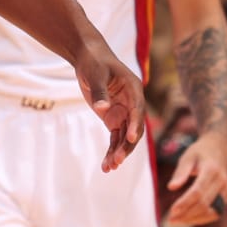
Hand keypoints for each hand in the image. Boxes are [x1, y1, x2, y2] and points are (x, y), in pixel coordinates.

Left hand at [74, 43, 145, 171]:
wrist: (88, 57)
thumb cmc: (95, 61)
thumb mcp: (96, 74)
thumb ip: (100, 92)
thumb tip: (102, 109)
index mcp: (134, 90)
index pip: (137, 111)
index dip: (135, 125)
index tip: (131, 139)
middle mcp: (133, 104)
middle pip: (134, 128)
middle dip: (126, 146)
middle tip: (117, 160)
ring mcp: (124, 113)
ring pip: (125, 138)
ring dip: (119, 153)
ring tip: (109, 168)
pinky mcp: (114, 119)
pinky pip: (115, 138)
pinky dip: (112, 150)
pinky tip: (106, 165)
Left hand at [163, 130, 226, 224]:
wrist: (218, 148)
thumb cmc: (199, 152)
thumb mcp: (187, 156)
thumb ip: (180, 172)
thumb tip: (171, 187)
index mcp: (211, 170)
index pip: (198, 192)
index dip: (185, 203)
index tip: (172, 211)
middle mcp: (222, 182)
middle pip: (204, 204)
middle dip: (187, 214)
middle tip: (171, 220)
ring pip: (212, 212)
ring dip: (194, 219)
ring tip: (177, 221)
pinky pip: (216, 212)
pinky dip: (202, 218)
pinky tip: (189, 219)